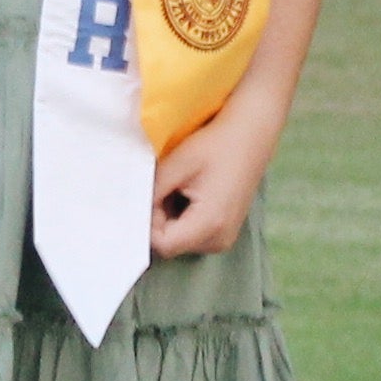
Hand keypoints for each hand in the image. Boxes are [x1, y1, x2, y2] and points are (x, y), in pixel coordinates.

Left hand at [149, 99, 282, 259]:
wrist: (250, 136)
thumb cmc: (215, 146)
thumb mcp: (176, 165)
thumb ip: (151, 193)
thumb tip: (130, 211)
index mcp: (209, 224)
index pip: (162, 244)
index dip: (148, 224)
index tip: (148, 197)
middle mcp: (218, 240)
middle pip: (170, 245)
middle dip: (157, 219)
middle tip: (162, 187)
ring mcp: (223, 239)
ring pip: (178, 240)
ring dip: (169, 219)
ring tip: (177, 187)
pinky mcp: (223, 233)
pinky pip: (191, 235)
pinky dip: (181, 218)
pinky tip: (188, 193)